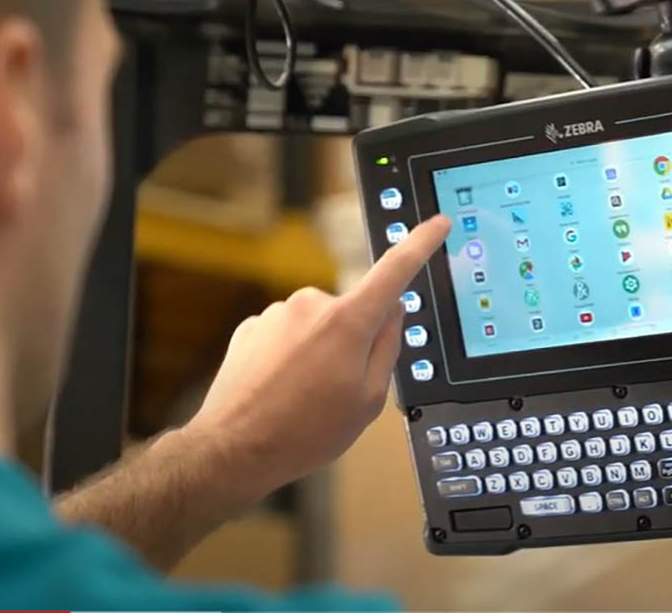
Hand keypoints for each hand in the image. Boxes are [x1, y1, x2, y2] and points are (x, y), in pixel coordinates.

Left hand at [183, 214, 450, 501]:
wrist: (234, 448)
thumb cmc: (304, 432)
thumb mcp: (369, 400)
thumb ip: (388, 349)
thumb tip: (392, 314)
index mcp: (348, 321)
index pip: (396, 270)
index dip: (422, 243)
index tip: (438, 223)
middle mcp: (312, 305)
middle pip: (353, 313)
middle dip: (352, 344)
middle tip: (338, 391)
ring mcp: (278, 313)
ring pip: (318, 327)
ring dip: (318, 355)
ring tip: (303, 399)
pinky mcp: (253, 326)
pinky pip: (287, 337)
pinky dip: (290, 360)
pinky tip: (280, 392)